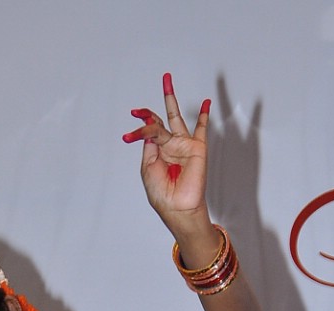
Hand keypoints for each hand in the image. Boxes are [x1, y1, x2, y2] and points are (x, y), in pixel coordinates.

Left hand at [122, 73, 209, 223]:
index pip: (149, 131)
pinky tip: (206, 102)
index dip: (140, 127)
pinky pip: (202, 128)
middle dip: (151, 107)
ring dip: (170, 98)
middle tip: (142, 93)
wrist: (178, 207)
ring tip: (166, 80)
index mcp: (157, 152)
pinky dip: (204, 115)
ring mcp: (183, 145)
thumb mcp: (148, 167)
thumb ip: (150, 145)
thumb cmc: (162, 193)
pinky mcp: (197, 147)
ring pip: (175, 117)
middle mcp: (170, 146)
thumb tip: (151, 127)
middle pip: (160, 120)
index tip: (127, 136)